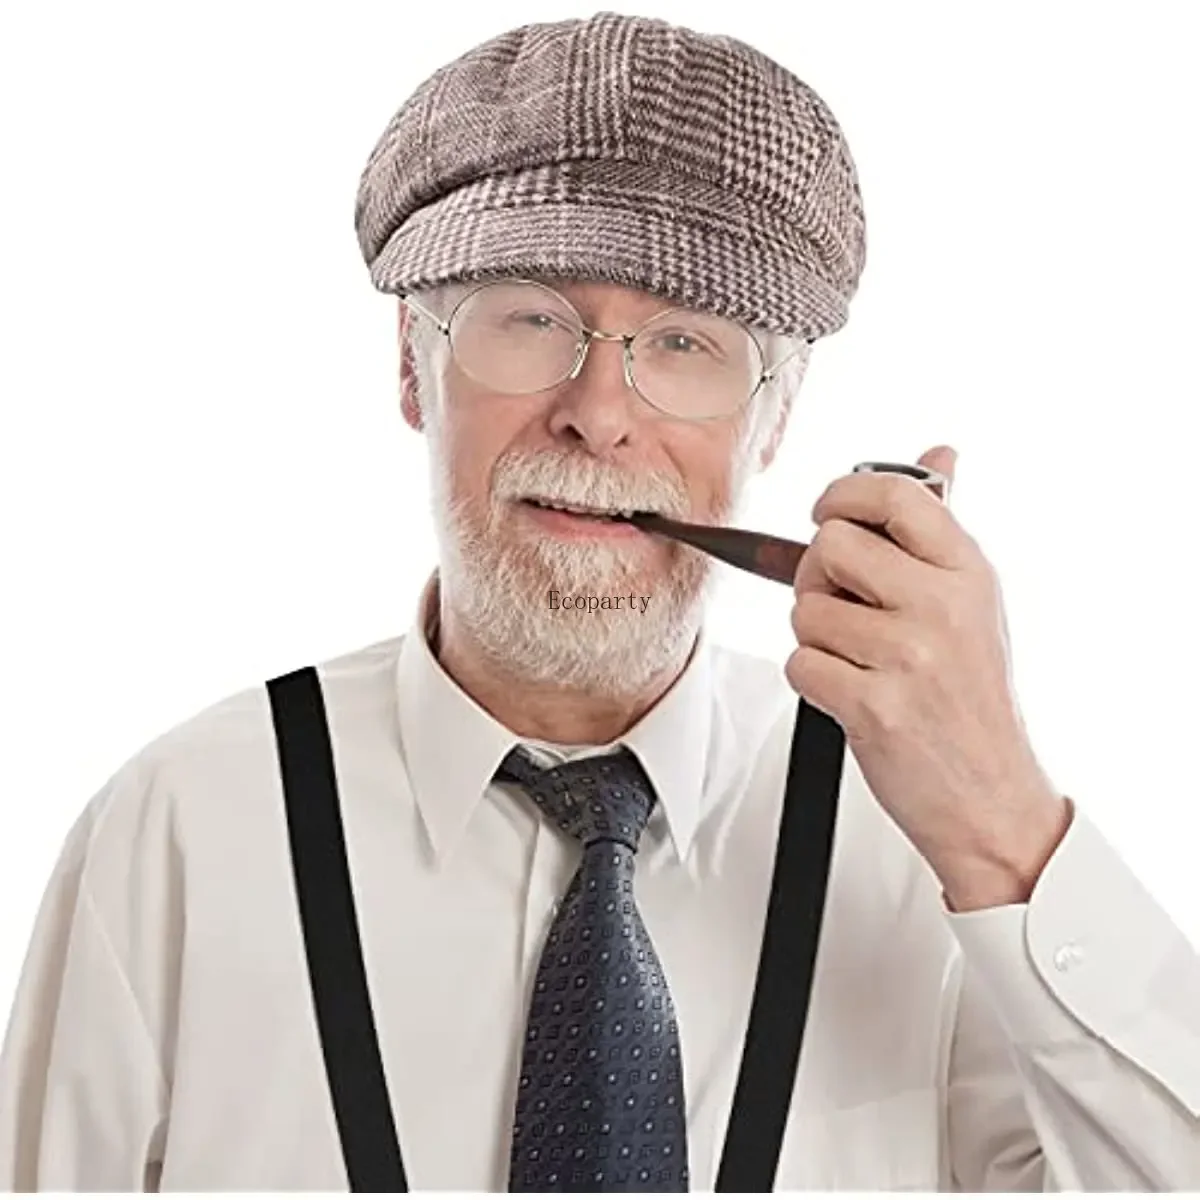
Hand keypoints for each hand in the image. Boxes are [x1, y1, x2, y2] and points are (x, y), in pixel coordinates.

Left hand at [784, 446, 1071, 909]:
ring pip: (806, 610)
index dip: (842, 494)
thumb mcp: (975, 604)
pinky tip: (851, 695)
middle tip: (841, 606)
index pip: (894, 493)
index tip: (828, 513)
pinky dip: (812, 681)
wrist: (992, 797)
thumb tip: (940, 454)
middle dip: (817, 575)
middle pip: (830, 545)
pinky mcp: (874, 706)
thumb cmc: (973, 700)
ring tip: (859, 662)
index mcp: (968, 571)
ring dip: (816, 638)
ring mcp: (909, 656)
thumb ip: (944, 530)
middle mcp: (942, 605)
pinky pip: (800, 664)